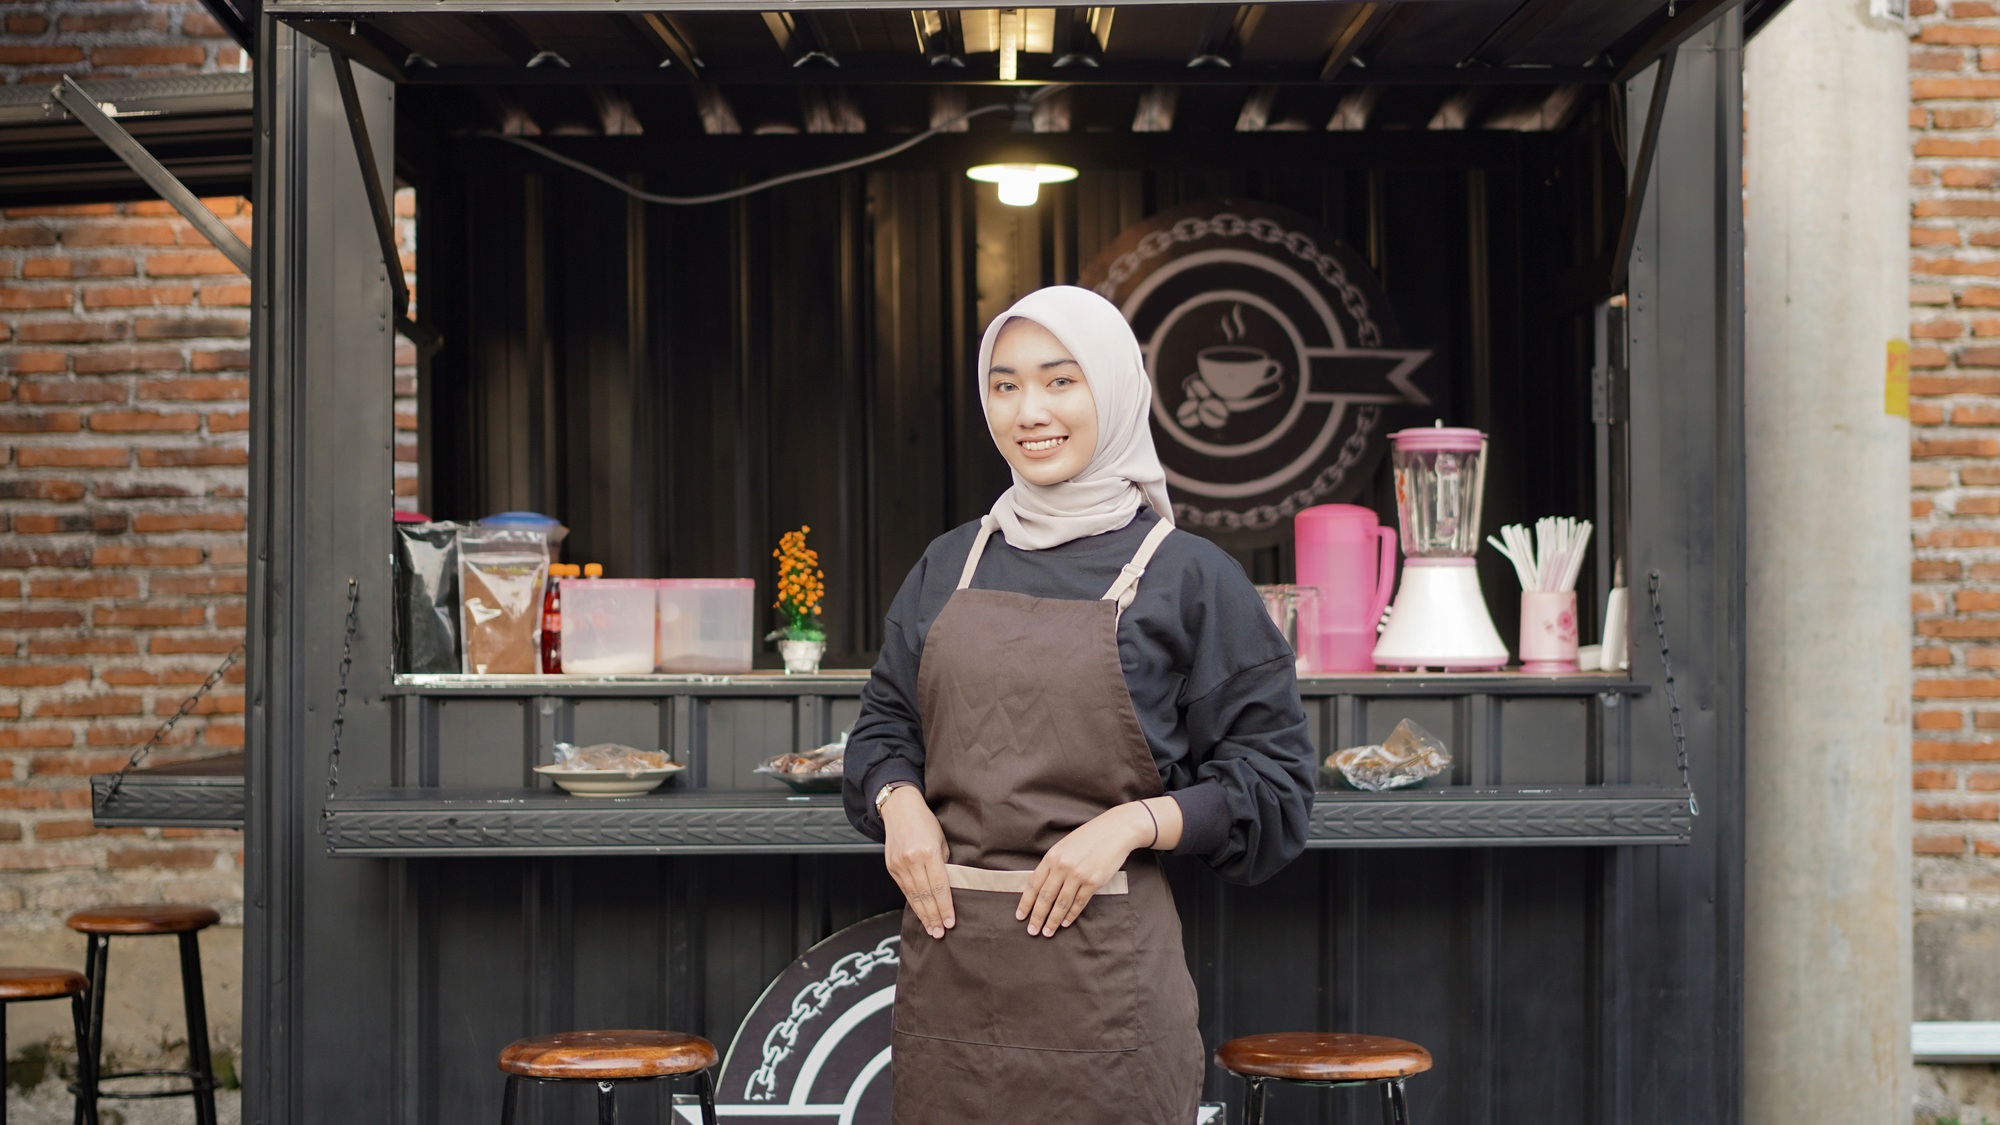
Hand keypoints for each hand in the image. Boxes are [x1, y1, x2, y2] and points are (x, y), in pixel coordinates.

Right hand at [881, 786, 953, 938]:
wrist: (899, 809)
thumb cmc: (925, 822)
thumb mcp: (941, 840)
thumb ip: (944, 863)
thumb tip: (949, 886)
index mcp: (928, 852)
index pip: (939, 887)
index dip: (945, 907)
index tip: (950, 922)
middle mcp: (912, 860)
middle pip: (925, 895)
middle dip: (933, 917)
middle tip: (940, 933)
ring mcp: (899, 865)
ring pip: (913, 896)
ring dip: (923, 915)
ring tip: (931, 929)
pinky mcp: (891, 867)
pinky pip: (904, 890)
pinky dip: (913, 903)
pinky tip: (920, 913)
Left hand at [1017, 803, 1154, 936]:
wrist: (1115, 830)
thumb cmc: (1089, 837)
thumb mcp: (1064, 846)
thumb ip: (1053, 864)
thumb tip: (1041, 887)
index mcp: (1052, 856)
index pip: (1034, 884)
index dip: (1026, 903)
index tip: (1020, 916)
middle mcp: (1062, 866)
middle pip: (1045, 897)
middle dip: (1037, 916)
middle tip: (1032, 931)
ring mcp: (1078, 875)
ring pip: (1061, 903)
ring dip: (1053, 920)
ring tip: (1047, 932)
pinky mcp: (1093, 882)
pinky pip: (1079, 903)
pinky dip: (1071, 915)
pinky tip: (1065, 923)